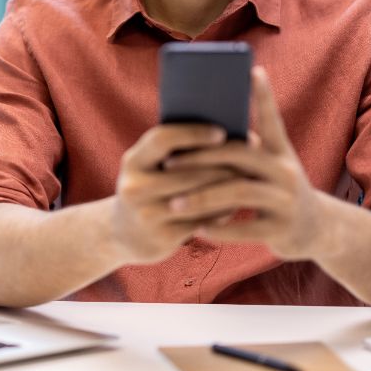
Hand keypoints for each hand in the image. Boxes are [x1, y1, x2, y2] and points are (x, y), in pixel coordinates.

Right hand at [109, 123, 241, 264]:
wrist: (123, 234)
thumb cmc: (150, 188)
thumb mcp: (150, 166)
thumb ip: (176, 150)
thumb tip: (228, 132)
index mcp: (133, 161)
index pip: (162, 140)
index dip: (193, 134)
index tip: (221, 132)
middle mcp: (134, 187)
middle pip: (186, 172)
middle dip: (220, 166)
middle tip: (247, 160)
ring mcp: (146, 215)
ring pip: (196, 199)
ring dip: (224, 190)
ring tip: (246, 181)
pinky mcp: (162, 238)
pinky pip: (200, 222)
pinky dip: (220, 213)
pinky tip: (233, 206)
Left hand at [158, 67, 327, 259]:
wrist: (317, 231)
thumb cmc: (279, 192)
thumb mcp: (270, 167)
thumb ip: (246, 150)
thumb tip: (202, 128)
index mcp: (281, 152)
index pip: (271, 119)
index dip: (264, 95)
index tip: (253, 70)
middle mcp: (287, 171)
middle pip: (240, 155)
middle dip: (200, 158)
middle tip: (168, 165)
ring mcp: (287, 200)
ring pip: (239, 192)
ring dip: (202, 198)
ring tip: (173, 204)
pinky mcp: (282, 229)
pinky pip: (246, 229)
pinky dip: (219, 229)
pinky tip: (196, 229)